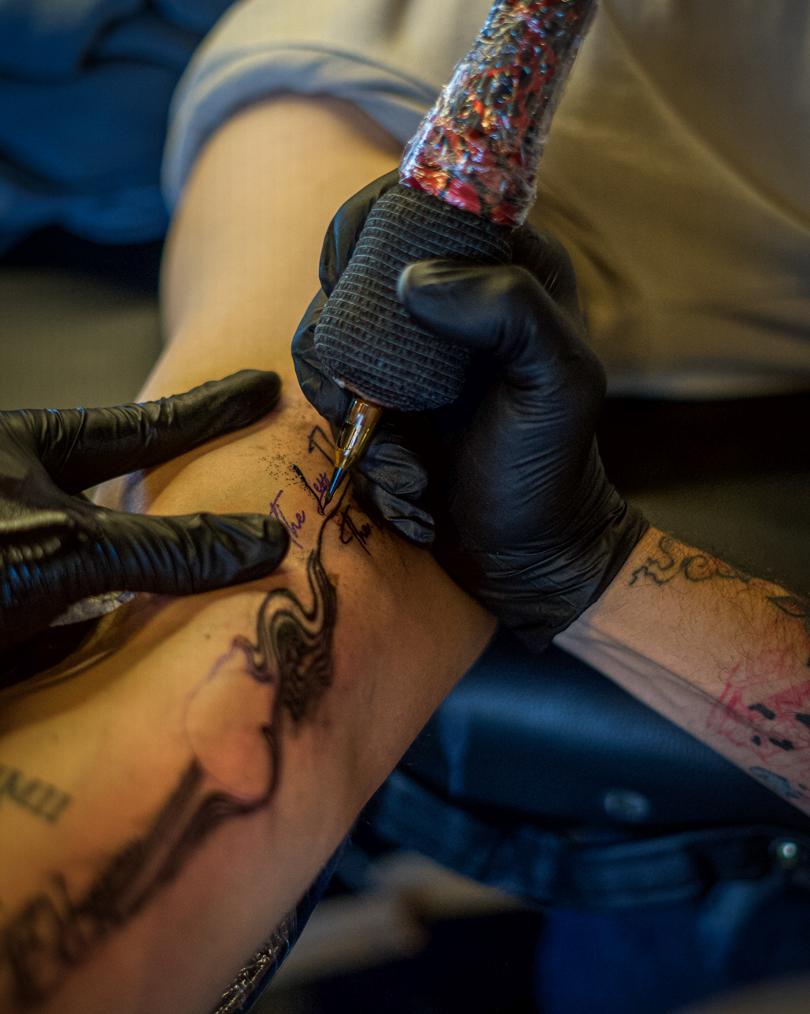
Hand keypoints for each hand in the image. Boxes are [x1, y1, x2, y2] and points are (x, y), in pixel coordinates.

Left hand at [0, 371, 288, 654]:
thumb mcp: (65, 545)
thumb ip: (163, 546)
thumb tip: (260, 541)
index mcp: (28, 448)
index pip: (146, 426)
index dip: (212, 409)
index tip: (261, 387)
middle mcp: (21, 495)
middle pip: (123, 494)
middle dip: (177, 502)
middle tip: (236, 483)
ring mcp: (15, 555)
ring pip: (98, 565)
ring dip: (135, 592)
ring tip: (178, 597)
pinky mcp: (9, 612)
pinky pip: (68, 625)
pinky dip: (97, 638)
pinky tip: (112, 650)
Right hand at [292, 173, 647, 648]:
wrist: (524, 553)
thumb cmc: (548, 468)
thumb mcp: (555, 382)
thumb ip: (508, 309)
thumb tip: (410, 279)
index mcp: (503, 265)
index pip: (417, 196)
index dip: (367, 222)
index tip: (348, 281)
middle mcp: (451, 297)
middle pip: (352, 267)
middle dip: (342, 339)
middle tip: (362, 402)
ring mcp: (411, 350)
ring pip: (331, 338)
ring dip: (350, 410)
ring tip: (406, 469)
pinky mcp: (382, 396)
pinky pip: (334, 395)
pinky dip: (358, 446)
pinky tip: (408, 486)